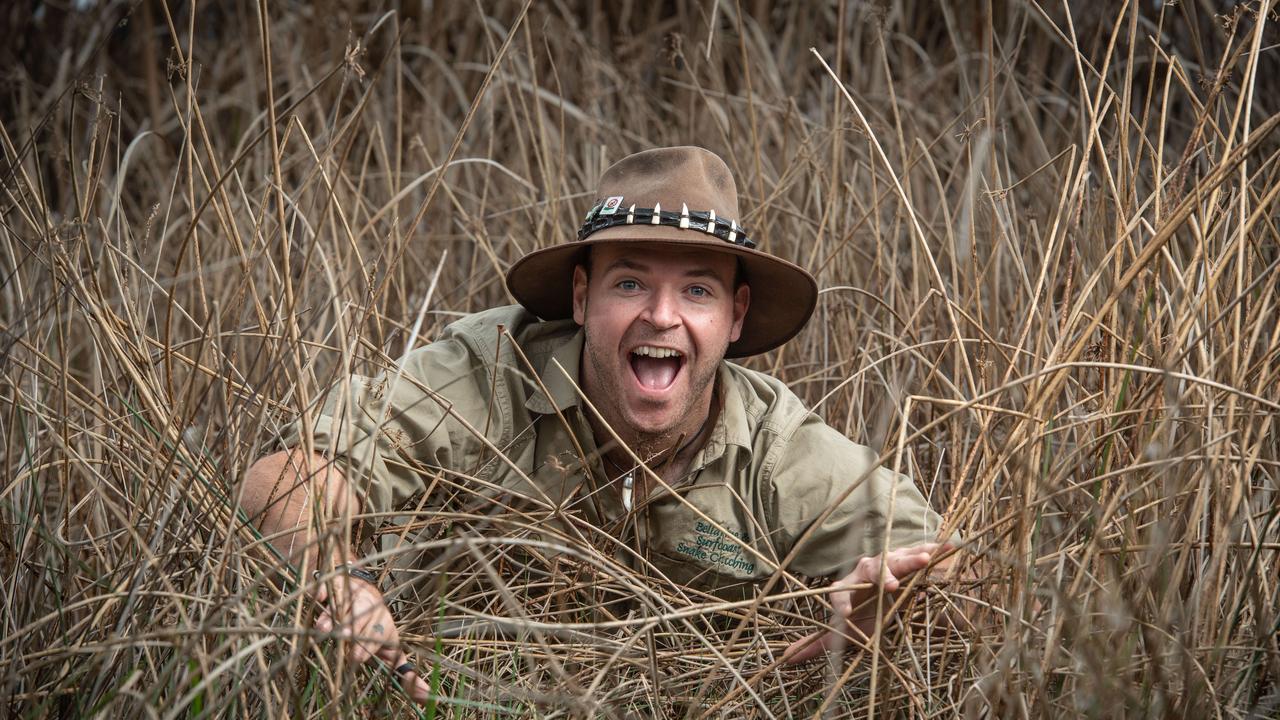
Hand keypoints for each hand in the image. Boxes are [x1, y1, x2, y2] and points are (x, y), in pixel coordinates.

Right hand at [314, 574, 430, 702]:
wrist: (366, 596)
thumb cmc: (377, 633)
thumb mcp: (392, 653)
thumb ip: (404, 674)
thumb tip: (427, 697)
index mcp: (386, 627)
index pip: (379, 635)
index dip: (368, 645)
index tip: (357, 658)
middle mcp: (372, 610)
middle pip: (362, 619)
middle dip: (353, 629)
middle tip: (343, 638)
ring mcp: (355, 597)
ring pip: (345, 606)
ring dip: (334, 616)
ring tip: (324, 629)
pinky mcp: (340, 587)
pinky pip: (333, 588)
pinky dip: (326, 592)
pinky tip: (320, 598)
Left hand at [783, 542, 952, 663]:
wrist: (882, 591)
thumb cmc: (861, 613)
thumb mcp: (842, 631)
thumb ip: (817, 643)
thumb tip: (787, 658)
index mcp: (847, 585)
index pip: (839, 592)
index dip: (840, 604)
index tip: (844, 617)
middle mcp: (867, 569)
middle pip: (872, 569)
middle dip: (882, 575)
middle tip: (891, 585)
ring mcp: (889, 562)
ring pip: (898, 558)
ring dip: (911, 558)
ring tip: (926, 558)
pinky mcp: (908, 559)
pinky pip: (921, 553)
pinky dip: (934, 549)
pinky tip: (947, 546)